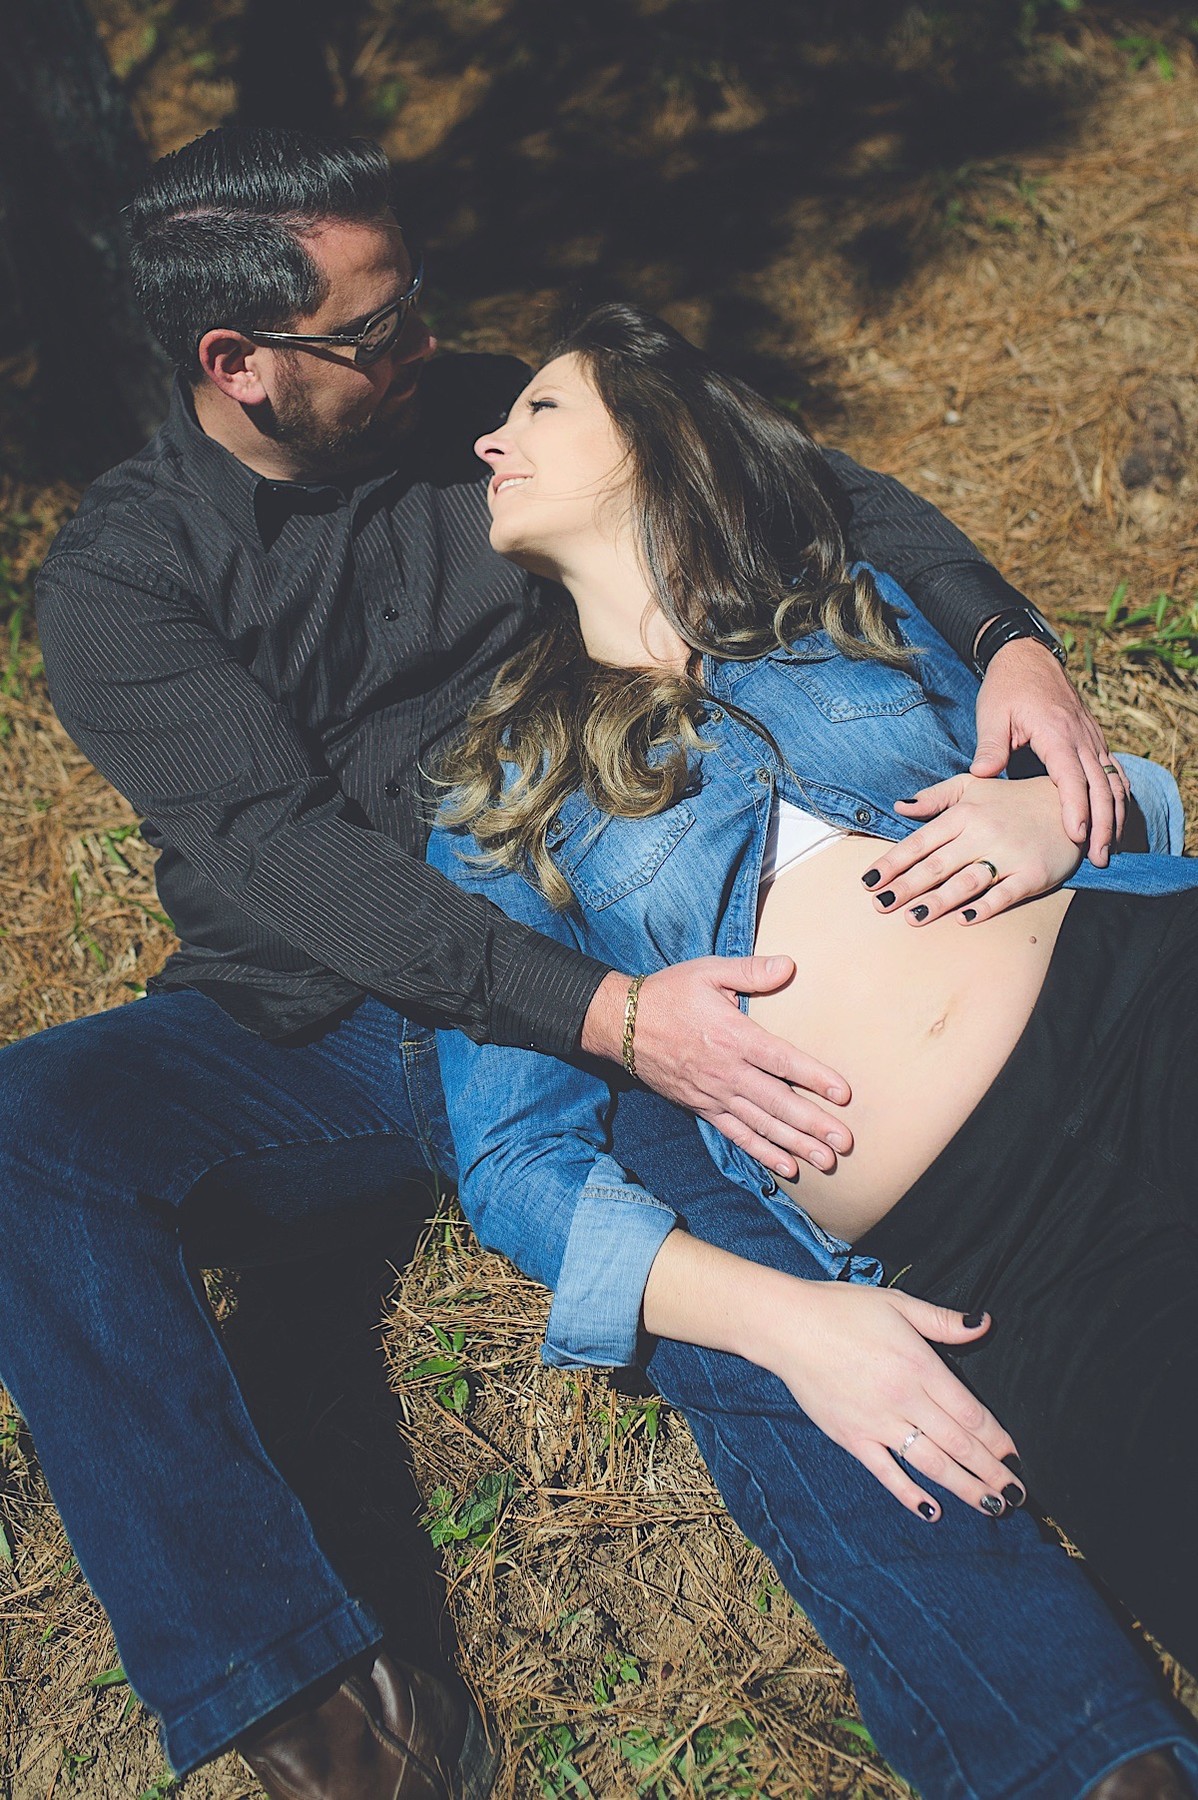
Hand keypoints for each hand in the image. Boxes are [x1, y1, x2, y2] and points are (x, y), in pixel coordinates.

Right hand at [580, 959, 852, 1178]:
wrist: (621, 1024)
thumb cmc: (670, 993)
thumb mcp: (708, 972)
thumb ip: (750, 970)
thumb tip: (790, 966)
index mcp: (733, 1036)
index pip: (781, 1060)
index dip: (813, 1077)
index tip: (843, 1094)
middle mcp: (726, 1071)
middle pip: (777, 1102)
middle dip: (813, 1124)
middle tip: (844, 1143)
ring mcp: (714, 1094)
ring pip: (761, 1125)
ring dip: (795, 1145)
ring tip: (825, 1162)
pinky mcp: (703, 1108)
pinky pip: (737, 1135)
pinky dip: (762, 1152)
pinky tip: (787, 1167)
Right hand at [758, 1278, 1023, 1520]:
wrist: (787, 1325)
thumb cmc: (842, 1309)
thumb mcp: (898, 1303)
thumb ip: (943, 1320)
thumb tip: (985, 1323)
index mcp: (919, 1365)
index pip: (970, 1412)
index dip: (997, 1438)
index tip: (1016, 1456)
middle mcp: (903, 1399)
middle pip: (958, 1444)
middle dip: (991, 1471)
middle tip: (1017, 1494)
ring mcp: (876, 1423)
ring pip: (930, 1464)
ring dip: (964, 1488)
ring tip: (991, 1506)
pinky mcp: (851, 1437)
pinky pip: (886, 1473)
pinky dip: (910, 1494)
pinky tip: (932, 1509)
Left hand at [866, 772, 1082, 924]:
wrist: (1067, 803)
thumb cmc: (1010, 799)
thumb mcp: (971, 786)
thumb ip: (934, 797)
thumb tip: (898, 806)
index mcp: (964, 813)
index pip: (920, 842)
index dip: (892, 863)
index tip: (868, 882)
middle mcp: (983, 833)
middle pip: (938, 865)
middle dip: (906, 886)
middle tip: (879, 905)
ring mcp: (1009, 855)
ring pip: (967, 881)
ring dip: (938, 901)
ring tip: (911, 917)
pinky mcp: (1033, 874)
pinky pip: (1005, 894)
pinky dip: (985, 907)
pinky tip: (963, 918)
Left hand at [972, 637, 1129, 866]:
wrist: (1027, 657)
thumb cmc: (1006, 688)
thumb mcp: (992, 713)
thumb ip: (990, 745)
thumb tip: (982, 773)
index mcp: (1057, 733)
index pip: (1072, 777)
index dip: (1076, 808)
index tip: (1076, 836)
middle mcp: (1082, 738)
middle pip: (1102, 786)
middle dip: (1103, 824)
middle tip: (1098, 857)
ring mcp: (1092, 739)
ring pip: (1114, 782)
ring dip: (1115, 816)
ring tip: (1108, 848)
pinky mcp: (1093, 740)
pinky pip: (1114, 772)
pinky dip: (1119, 797)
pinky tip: (1115, 820)